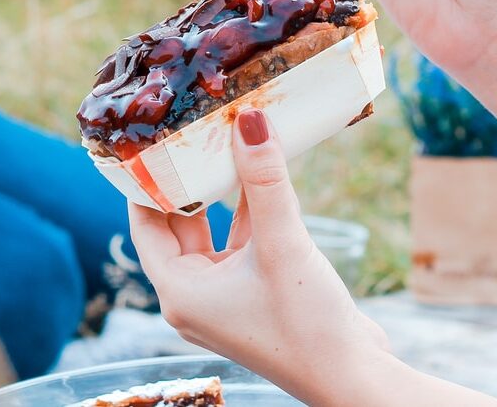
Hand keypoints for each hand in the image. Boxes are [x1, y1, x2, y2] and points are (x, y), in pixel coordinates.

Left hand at [130, 110, 390, 405]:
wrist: (352, 377)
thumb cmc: (306, 325)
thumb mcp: (281, 243)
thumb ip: (264, 180)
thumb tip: (249, 120)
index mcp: (179, 291)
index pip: (145, 224)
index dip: (146, 181)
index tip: (150, 139)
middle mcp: (195, 295)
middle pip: (177, 224)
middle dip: (186, 180)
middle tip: (189, 132)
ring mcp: (226, 296)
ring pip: (213, 231)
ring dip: (221, 192)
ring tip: (224, 143)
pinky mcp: (255, 293)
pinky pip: (242, 242)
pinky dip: (250, 211)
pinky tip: (263, 173)